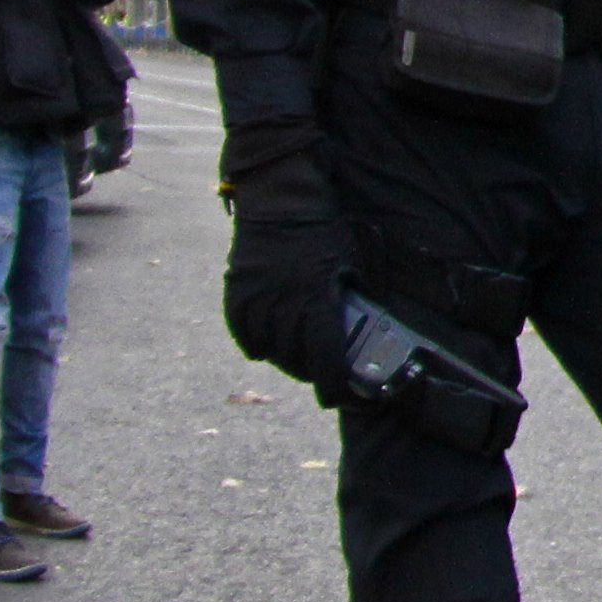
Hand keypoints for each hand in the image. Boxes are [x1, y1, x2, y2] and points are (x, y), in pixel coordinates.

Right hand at [218, 127, 350, 389]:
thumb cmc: (324, 233)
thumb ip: (352, 302)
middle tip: (323, 375)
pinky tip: (269, 345)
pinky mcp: (236, 294)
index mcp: (316, 301)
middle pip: (296, 361)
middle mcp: (283, 307)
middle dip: (313, 373)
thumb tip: (365, 334)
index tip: (339, 399)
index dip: (334, 386)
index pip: (326, 360)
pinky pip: (244, 334)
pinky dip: (257, 343)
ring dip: (285, 360)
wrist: (282, 202)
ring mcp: (256, 302)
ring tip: (298, 359)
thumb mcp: (349, 267)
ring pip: (269, 352)